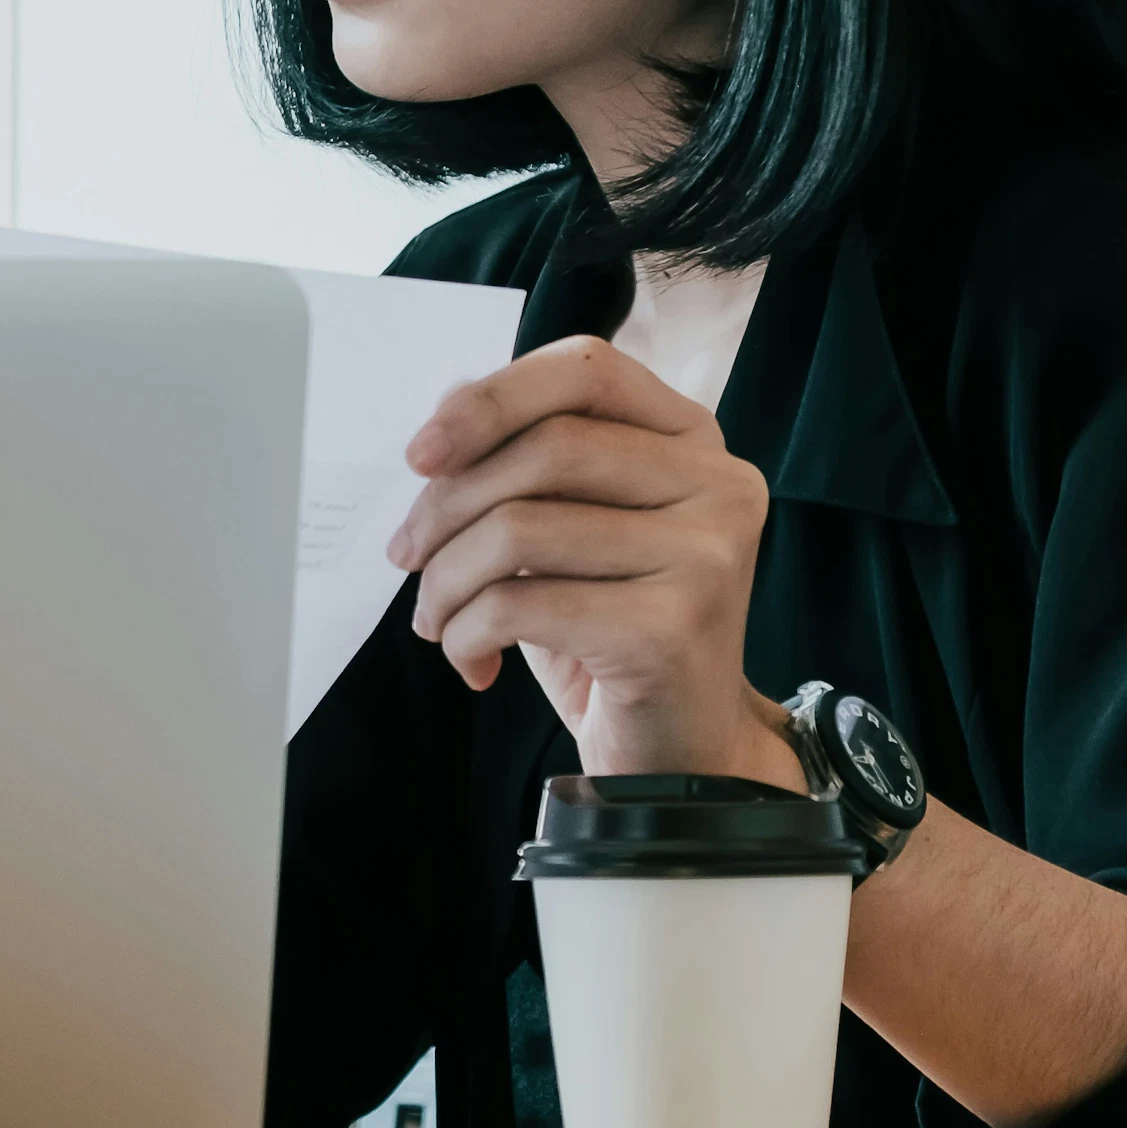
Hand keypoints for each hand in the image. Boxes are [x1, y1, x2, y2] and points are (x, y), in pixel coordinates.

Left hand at [385, 333, 800, 789]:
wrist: (678, 757)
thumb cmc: (609, 632)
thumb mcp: (565, 533)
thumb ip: (522, 461)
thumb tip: (445, 414)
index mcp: (693, 441)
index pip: (588, 369)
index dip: (492, 397)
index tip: (421, 453)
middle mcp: (718, 485)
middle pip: (545, 449)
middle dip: (446, 505)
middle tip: (407, 558)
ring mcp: (706, 555)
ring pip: (521, 528)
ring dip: (446, 580)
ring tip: (436, 621)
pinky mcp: (674, 628)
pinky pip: (523, 603)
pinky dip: (469, 631)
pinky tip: (473, 662)